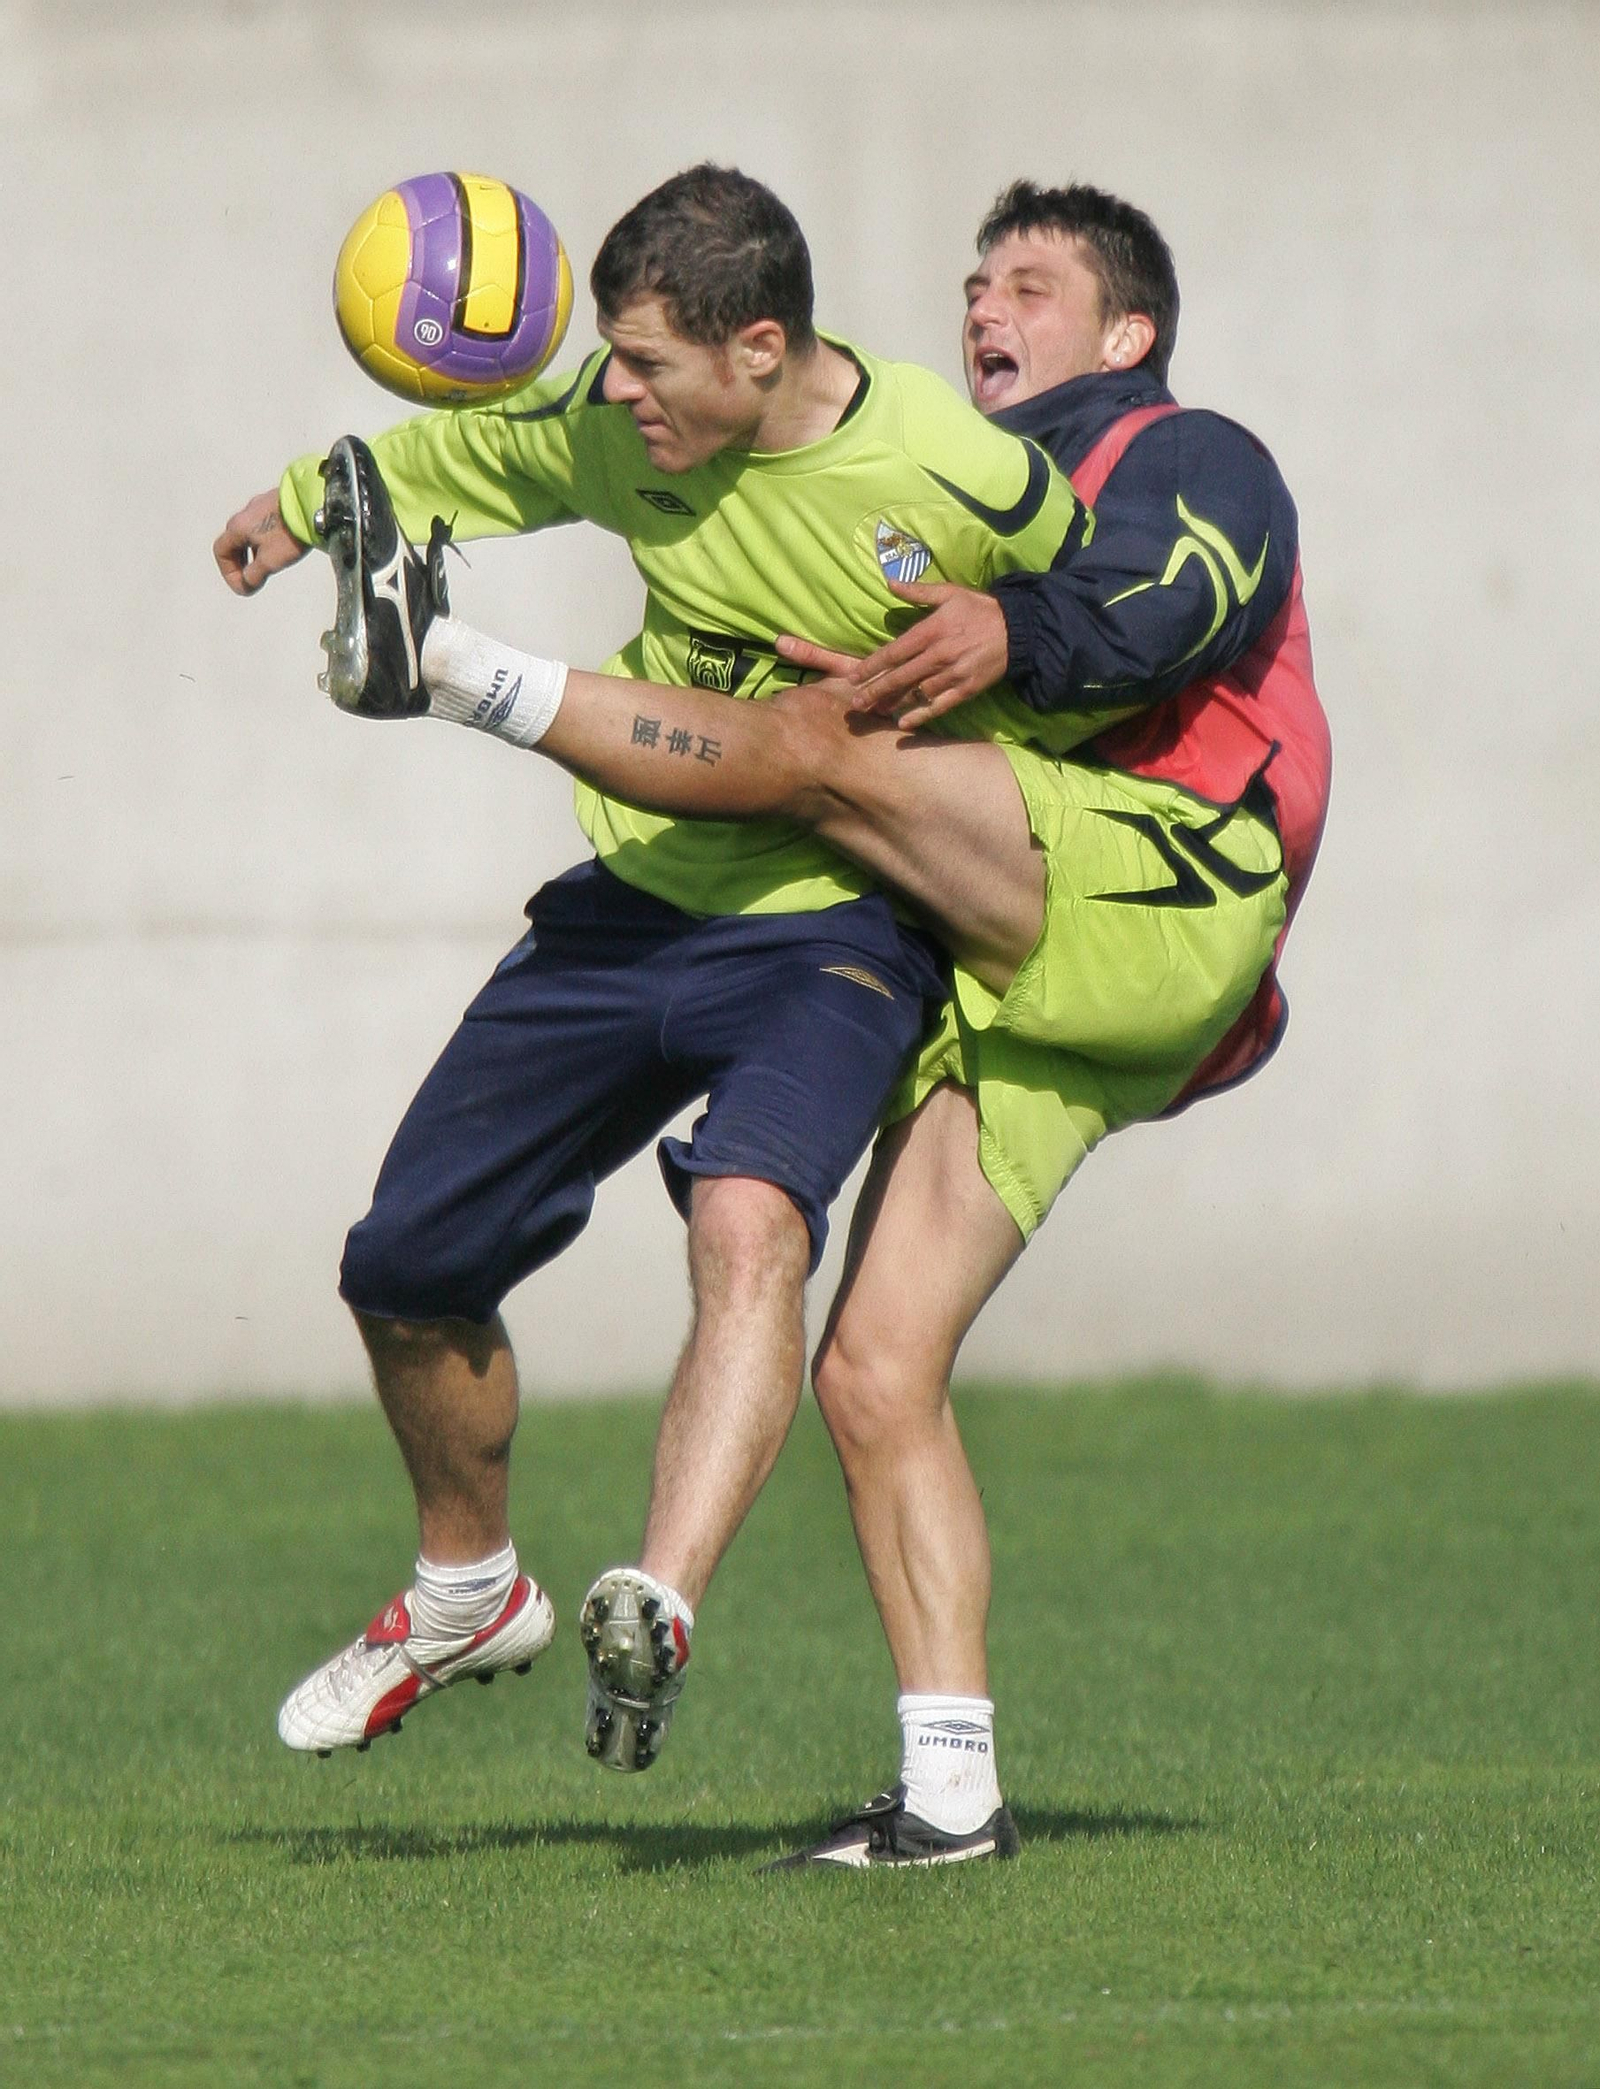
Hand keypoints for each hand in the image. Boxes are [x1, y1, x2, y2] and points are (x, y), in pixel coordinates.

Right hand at [213, 489, 307, 595]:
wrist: (313, 507)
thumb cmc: (288, 533)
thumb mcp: (269, 561)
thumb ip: (253, 575)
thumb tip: (247, 584)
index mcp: (238, 527)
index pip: (221, 551)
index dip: (228, 572)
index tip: (243, 585)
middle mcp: (246, 513)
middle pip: (234, 541)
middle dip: (240, 563)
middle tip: (251, 577)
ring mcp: (261, 505)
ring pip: (250, 533)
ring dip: (253, 552)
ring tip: (267, 565)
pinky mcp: (278, 503)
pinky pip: (265, 524)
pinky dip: (266, 540)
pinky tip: (282, 547)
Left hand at [775, 579, 1008, 728]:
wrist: (1018, 630)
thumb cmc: (980, 610)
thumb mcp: (950, 594)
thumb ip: (918, 592)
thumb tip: (890, 583)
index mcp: (932, 631)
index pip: (894, 652)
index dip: (872, 665)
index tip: (853, 676)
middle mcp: (939, 655)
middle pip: (900, 676)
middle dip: (875, 690)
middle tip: (855, 703)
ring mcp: (953, 674)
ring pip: (916, 693)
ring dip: (894, 704)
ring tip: (874, 711)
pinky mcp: (966, 689)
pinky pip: (939, 706)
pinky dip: (921, 716)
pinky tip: (904, 724)